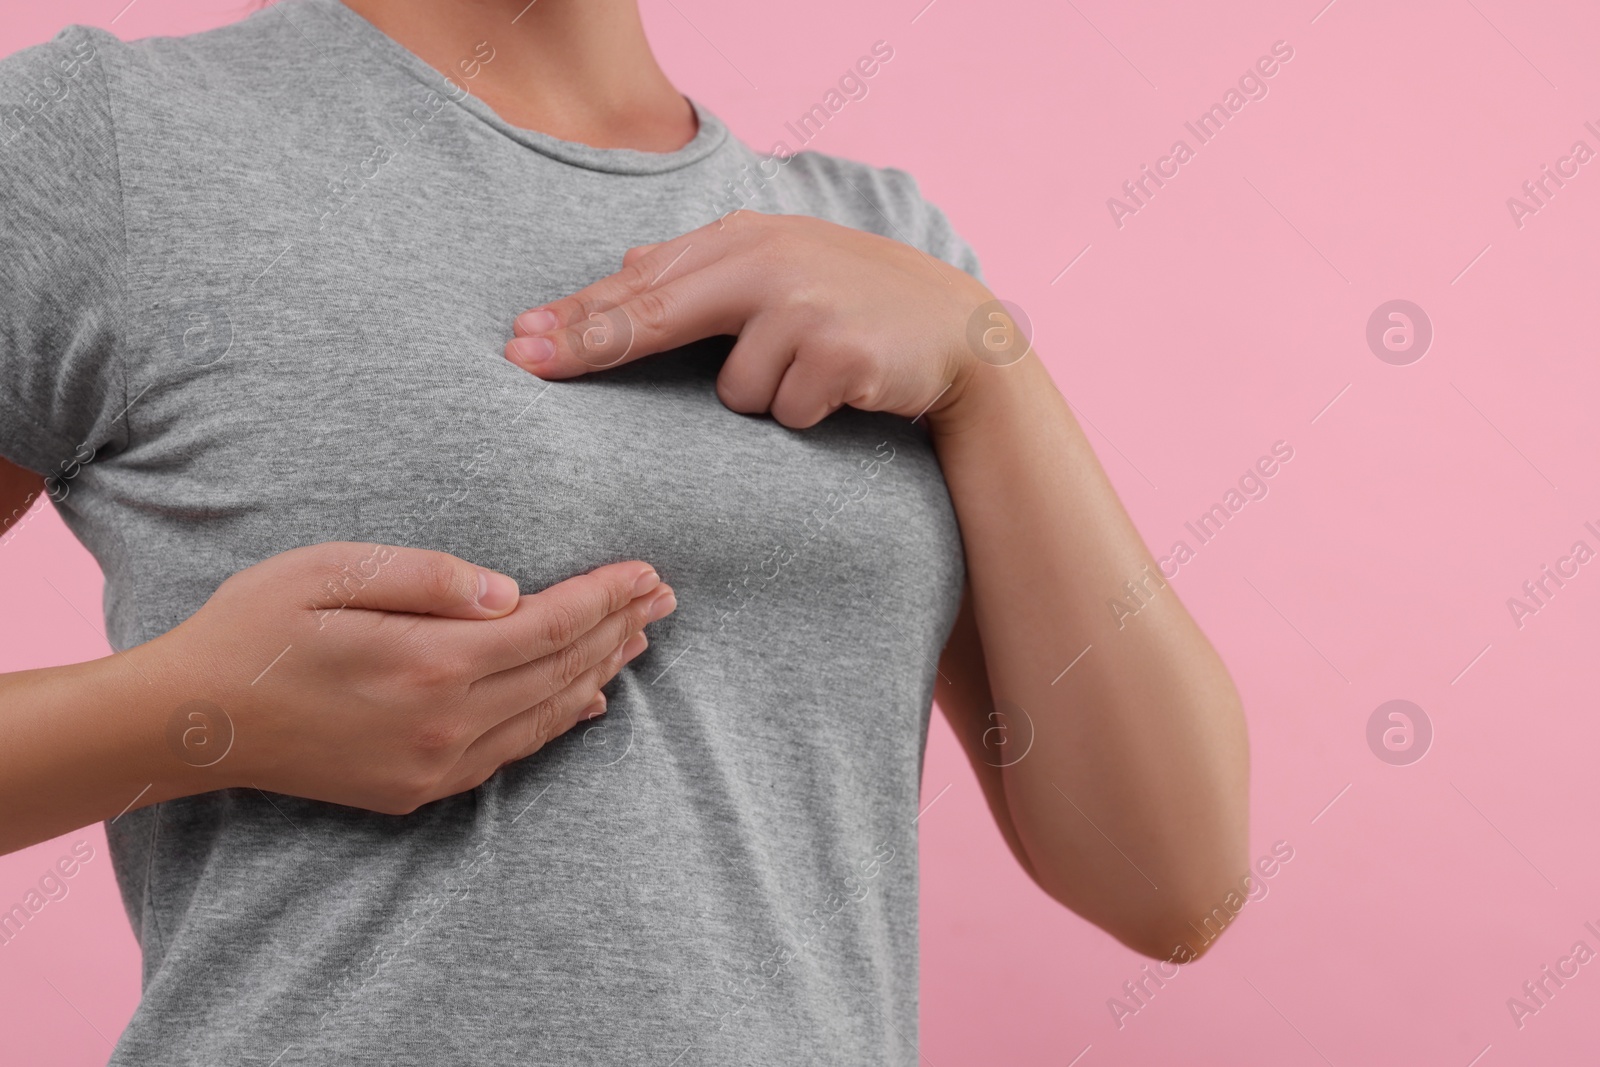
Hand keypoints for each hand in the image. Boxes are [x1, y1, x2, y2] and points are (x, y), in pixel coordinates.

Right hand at [147, 543, 675, 813]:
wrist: (195, 722)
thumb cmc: (256, 628)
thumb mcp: (330, 572)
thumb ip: (428, 577)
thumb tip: (513, 592)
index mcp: (430, 662)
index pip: (549, 625)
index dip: (604, 596)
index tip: (646, 571)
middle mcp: (445, 723)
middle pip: (561, 670)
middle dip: (619, 629)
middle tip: (665, 597)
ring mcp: (435, 764)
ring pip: (546, 715)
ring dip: (600, 673)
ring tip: (639, 639)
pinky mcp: (419, 789)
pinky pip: (513, 753)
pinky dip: (558, 722)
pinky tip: (585, 700)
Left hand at [503, 212, 1002, 428]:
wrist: (958, 329)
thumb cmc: (855, 298)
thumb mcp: (784, 264)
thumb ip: (706, 269)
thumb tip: (623, 265)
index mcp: (746, 239)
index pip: (644, 282)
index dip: (578, 315)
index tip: (519, 342)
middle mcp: (770, 262)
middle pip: (656, 315)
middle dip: (589, 346)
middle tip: (526, 364)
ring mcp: (806, 306)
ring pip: (733, 390)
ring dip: (762, 397)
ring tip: (809, 372)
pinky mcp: (840, 353)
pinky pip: (785, 413)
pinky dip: (805, 414)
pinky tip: (842, 389)